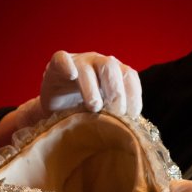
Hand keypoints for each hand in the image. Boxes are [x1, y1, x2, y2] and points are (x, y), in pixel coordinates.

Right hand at [16, 51, 142, 127]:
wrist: (55, 110)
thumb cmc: (84, 111)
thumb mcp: (105, 113)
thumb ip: (119, 115)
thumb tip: (135, 131)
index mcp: (115, 72)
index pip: (129, 76)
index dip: (133, 95)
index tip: (131, 116)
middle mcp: (98, 62)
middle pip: (111, 68)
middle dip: (116, 92)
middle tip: (115, 114)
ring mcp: (77, 61)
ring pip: (88, 67)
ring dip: (93, 88)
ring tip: (94, 107)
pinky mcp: (56, 65)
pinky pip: (62, 59)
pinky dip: (67, 66)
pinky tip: (71, 76)